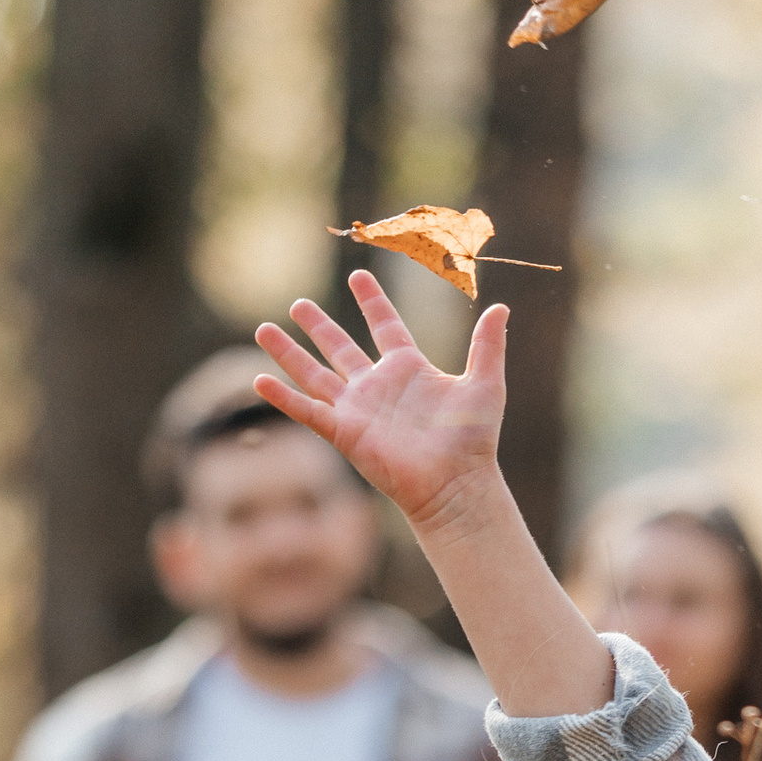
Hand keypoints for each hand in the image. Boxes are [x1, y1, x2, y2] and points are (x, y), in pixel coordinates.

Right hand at [253, 272, 508, 536]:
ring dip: (289, 353)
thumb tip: (502, 307)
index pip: (385, 326)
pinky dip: (284, 396)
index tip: (358, 275)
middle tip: (297, 303)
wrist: (457, 485)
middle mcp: (378, 387)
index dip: (372, 301)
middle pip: (340, 347)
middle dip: (318, 326)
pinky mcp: (346, 432)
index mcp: (409, 369)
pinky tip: (259, 380)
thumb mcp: (485, 384)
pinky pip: (308, 410)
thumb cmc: (473, 442)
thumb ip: (487, 345)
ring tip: (263, 329)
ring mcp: (358, 410)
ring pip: (314, 374)